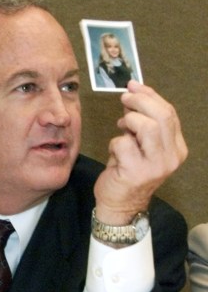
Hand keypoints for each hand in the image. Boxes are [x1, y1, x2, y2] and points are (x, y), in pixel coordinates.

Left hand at [93, 81, 186, 223]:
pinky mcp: (136, 172)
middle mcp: (171, 157)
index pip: (169, 114)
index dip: (151, 96)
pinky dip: (115, 142)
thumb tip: (133, 94)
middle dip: (141, 101)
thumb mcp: (141, 146)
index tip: (135, 86)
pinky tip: (115, 151)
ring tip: (122, 126)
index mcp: (177, 148)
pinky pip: (124, 143)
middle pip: (162, 116)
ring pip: (147, 127)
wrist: (121, 205)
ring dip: (130, 120)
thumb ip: (141, 123)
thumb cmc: (128, 172)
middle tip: (125, 98)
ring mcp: (156, 165)